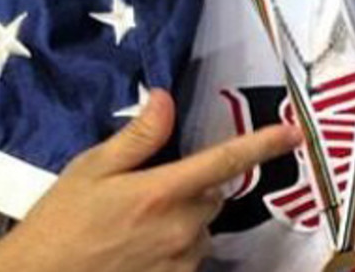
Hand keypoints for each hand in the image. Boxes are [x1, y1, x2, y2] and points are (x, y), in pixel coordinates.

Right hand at [0, 89, 301, 271]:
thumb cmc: (60, 223)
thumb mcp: (90, 169)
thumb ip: (138, 136)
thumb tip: (166, 98)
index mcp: (163, 192)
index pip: (227, 160)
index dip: (264, 143)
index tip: (295, 131)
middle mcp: (181, 227)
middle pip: (212, 196)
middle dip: (191, 190)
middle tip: (146, 194)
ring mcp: (181, 262)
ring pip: (202, 229)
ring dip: (183, 223)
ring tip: (135, 229)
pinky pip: (191, 259)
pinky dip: (175, 251)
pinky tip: (139, 252)